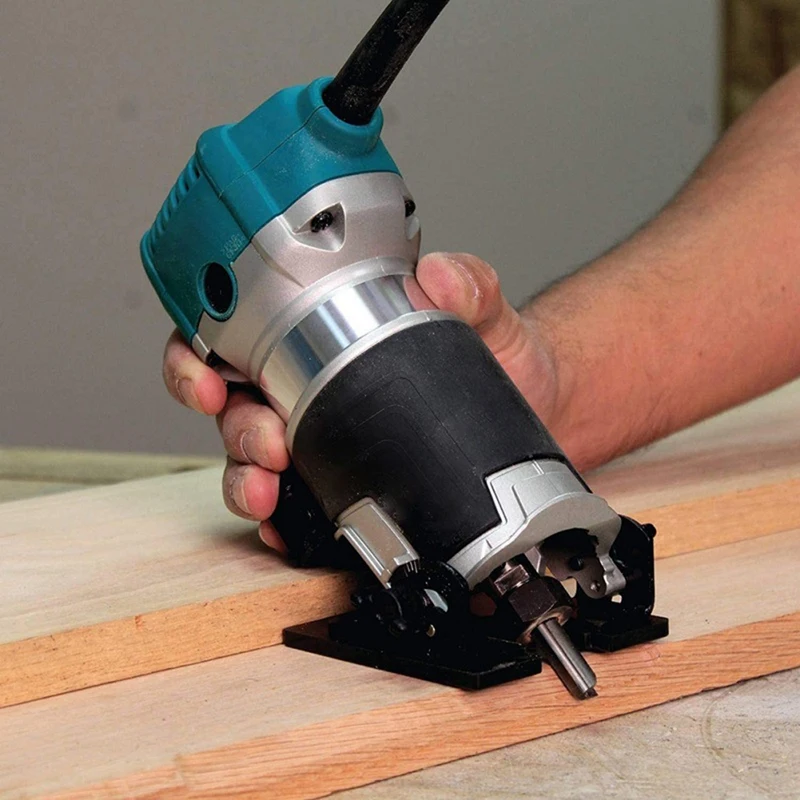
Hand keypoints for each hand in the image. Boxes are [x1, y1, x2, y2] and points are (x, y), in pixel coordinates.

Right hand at [162, 253, 560, 550]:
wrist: (533, 401)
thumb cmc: (493, 350)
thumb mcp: (483, 307)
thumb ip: (466, 282)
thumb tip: (438, 276)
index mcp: (316, 337)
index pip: (232, 337)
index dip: (197, 356)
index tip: (208, 374)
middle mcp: (306, 390)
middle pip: (234, 410)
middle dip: (234, 428)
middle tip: (265, 438)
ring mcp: (324, 441)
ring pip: (254, 465)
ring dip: (248, 480)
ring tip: (273, 486)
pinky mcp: (347, 487)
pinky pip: (298, 510)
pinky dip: (283, 522)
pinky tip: (290, 527)